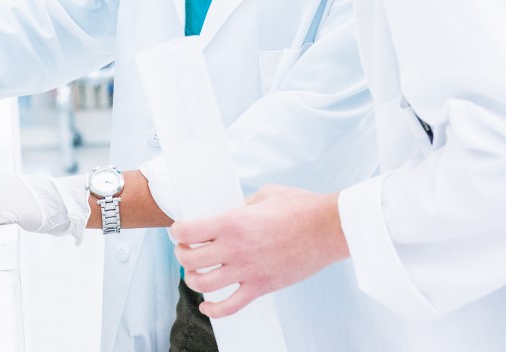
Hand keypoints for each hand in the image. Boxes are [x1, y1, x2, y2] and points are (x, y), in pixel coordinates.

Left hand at [172, 185, 348, 318]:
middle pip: (189, 259)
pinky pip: (230, 307)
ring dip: (192, 279)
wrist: (328, 228)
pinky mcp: (262, 288)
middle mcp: (234, 249)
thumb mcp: (264, 195)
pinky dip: (213, 310)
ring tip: (195, 272)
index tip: (179, 230)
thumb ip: (242, 206)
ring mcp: (247, 271)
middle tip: (186, 248)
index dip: (177, 231)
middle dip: (182, 253)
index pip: (187, 231)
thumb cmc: (300, 207)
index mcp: (232, 222)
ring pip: (203, 284)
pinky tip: (206, 306)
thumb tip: (230, 214)